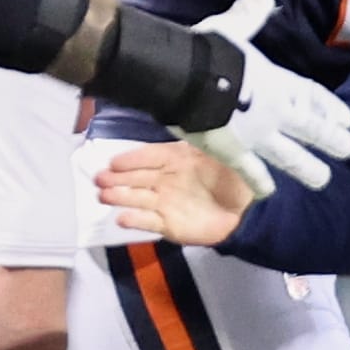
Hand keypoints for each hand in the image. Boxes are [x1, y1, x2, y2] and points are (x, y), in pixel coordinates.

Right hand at [96, 141, 255, 245]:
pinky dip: (134, 220)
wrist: (250, 211)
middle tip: (99, 179)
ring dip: (119, 196)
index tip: (113, 161)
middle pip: (137, 178)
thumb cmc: (235, 178)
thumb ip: (198, 141)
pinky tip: (122, 217)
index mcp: (178, 159)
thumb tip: (182, 125)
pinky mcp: (169, 224)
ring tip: (103, 195)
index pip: (149, 156)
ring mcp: (166, 203)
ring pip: (137, 198)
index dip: (131, 159)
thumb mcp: (218, 152)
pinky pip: (147, 221)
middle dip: (116, 178)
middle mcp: (168, 180)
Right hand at [175, 0, 349, 199]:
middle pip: (311, 128)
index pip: (312, 96)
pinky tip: (268, 194)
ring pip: (291, 156)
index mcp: (276, 80)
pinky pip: (251, 171)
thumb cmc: (207, 50)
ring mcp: (257, 134)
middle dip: (332, 139)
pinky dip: (260, 183)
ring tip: (323, 179)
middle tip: (349, 149)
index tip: (347, 120)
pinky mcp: (234, 152)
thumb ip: (249, 16)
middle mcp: (274, 110)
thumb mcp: (232, 28)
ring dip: (308, 168)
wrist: (182, 78)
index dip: (329, 108)